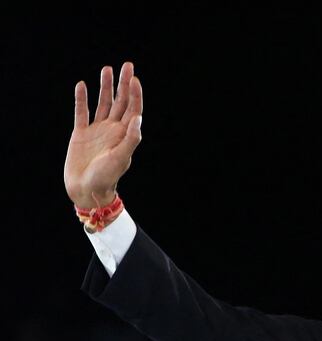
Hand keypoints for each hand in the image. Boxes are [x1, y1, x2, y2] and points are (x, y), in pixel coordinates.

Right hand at [64, 62, 142, 208]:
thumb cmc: (107, 177)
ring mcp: (97, 130)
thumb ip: (131, 138)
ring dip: (105, 86)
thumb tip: (138, 118)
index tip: (134, 78)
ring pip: (103, 103)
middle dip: (124, 84)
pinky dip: (81, 99)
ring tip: (107, 69)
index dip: (135, 94)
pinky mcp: (80, 134)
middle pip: (120, 101)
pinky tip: (81, 85)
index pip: (133, 109)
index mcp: (125, 135)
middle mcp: (112, 130)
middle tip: (127, 65)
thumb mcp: (121, 158)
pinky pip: (81, 112)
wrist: (86, 190)